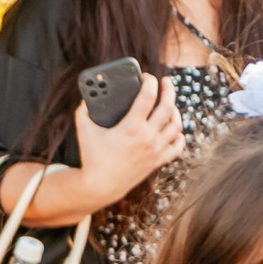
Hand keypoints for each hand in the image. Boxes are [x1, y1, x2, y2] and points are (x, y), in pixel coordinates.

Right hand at [72, 73, 183, 205]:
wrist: (101, 186)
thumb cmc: (92, 158)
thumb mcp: (84, 131)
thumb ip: (83, 111)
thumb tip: (86, 99)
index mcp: (131, 127)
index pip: (148, 96)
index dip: (150, 82)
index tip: (147, 77)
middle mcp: (147, 137)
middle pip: (167, 106)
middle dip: (169, 89)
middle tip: (166, 82)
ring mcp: (155, 150)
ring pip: (176, 125)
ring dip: (175, 111)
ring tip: (169, 104)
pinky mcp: (157, 161)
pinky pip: (177, 147)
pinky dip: (179, 136)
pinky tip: (174, 129)